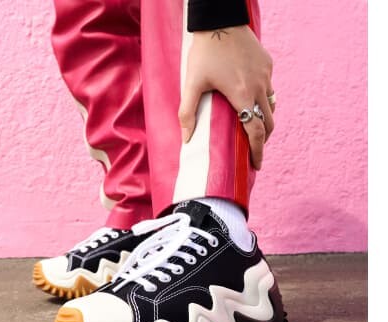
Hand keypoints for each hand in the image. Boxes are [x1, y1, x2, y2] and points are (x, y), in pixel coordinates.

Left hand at [179, 26, 274, 169]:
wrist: (220, 20)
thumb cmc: (204, 53)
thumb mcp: (192, 83)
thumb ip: (187, 113)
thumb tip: (186, 140)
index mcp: (243, 95)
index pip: (256, 131)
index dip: (257, 151)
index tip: (256, 164)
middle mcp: (259, 87)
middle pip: (268, 122)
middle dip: (263, 140)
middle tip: (254, 150)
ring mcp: (266, 75)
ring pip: (271, 106)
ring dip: (264, 121)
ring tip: (252, 128)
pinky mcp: (267, 65)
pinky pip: (269, 88)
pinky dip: (262, 100)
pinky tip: (250, 101)